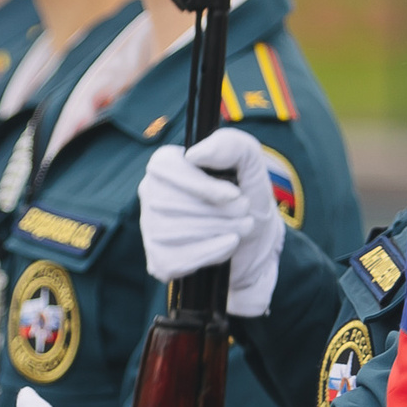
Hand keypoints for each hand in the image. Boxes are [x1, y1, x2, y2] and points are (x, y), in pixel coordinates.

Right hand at [137, 128, 283, 317]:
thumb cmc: (248, 197)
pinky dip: (212, 253)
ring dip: (221, 231)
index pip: (170, 172)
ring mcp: (151, 229)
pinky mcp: (158, 260)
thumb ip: (230, 145)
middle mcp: (150, 194)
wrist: (256, 243)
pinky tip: (228, 245)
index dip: (205, 187)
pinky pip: (179, 259)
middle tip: (245, 213)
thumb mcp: (249, 164)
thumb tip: (194, 154)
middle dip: (220, 211)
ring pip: (179, 232)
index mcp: (165, 164)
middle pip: (176, 204)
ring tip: (242, 228)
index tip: (235, 194)